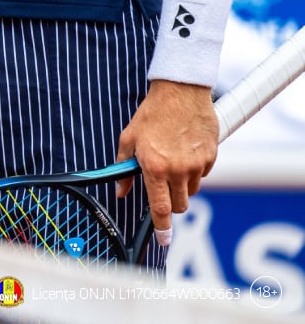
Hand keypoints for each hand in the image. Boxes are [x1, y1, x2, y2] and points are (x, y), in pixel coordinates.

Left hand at [115, 79, 218, 244]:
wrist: (180, 92)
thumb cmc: (151, 114)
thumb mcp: (128, 139)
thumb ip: (124, 168)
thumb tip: (121, 191)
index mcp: (154, 166)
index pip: (159, 207)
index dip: (161, 227)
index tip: (163, 240)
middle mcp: (178, 169)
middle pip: (179, 205)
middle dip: (171, 203)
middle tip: (163, 188)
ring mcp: (197, 164)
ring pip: (192, 191)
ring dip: (182, 186)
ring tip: (172, 162)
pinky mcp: (211, 156)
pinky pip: (203, 175)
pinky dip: (194, 171)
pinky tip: (185, 152)